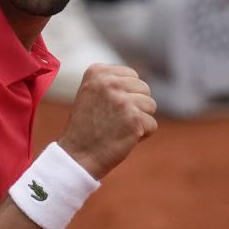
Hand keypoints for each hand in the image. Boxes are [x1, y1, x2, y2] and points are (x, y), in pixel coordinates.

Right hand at [57, 64, 156, 179]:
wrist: (77, 156)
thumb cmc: (86, 127)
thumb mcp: (91, 93)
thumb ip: (112, 81)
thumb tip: (138, 79)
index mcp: (97, 71)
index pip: (131, 75)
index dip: (124, 94)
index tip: (106, 108)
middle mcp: (109, 82)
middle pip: (144, 88)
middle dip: (134, 106)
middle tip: (112, 120)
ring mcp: (122, 100)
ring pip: (150, 105)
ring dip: (139, 119)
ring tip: (118, 128)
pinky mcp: (134, 119)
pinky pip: (152, 125)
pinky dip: (142, 135)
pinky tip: (122, 138)